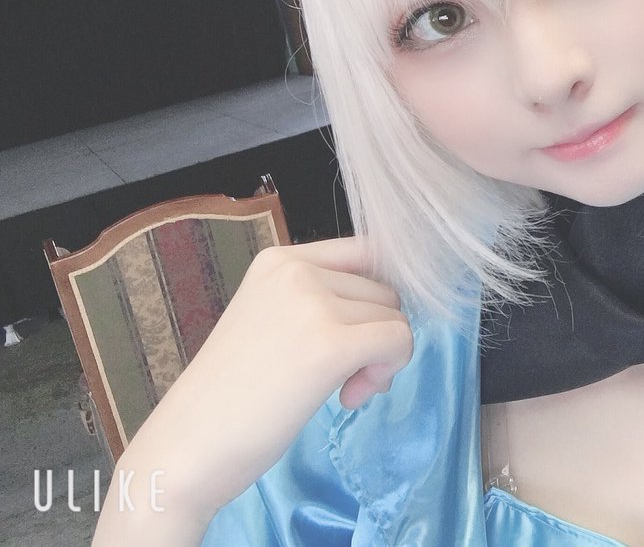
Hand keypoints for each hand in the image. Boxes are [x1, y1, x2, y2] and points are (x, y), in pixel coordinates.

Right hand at [94, 238, 411, 537]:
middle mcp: (297, 270)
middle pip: (383, 291)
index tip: (358, 336)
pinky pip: (398, 341)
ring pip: (395, 317)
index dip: (376, 298)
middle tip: (339, 377)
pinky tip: (348, 397)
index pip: (366, 253)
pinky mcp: (332, 344)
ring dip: (379, 359)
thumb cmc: (229, 397)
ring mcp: (314, 304)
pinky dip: (386, 371)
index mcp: (280, 260)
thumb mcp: (273, 322)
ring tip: (338, 390)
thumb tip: (392, 310)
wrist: (184, 450)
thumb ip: (322, 304)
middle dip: (374, 334)